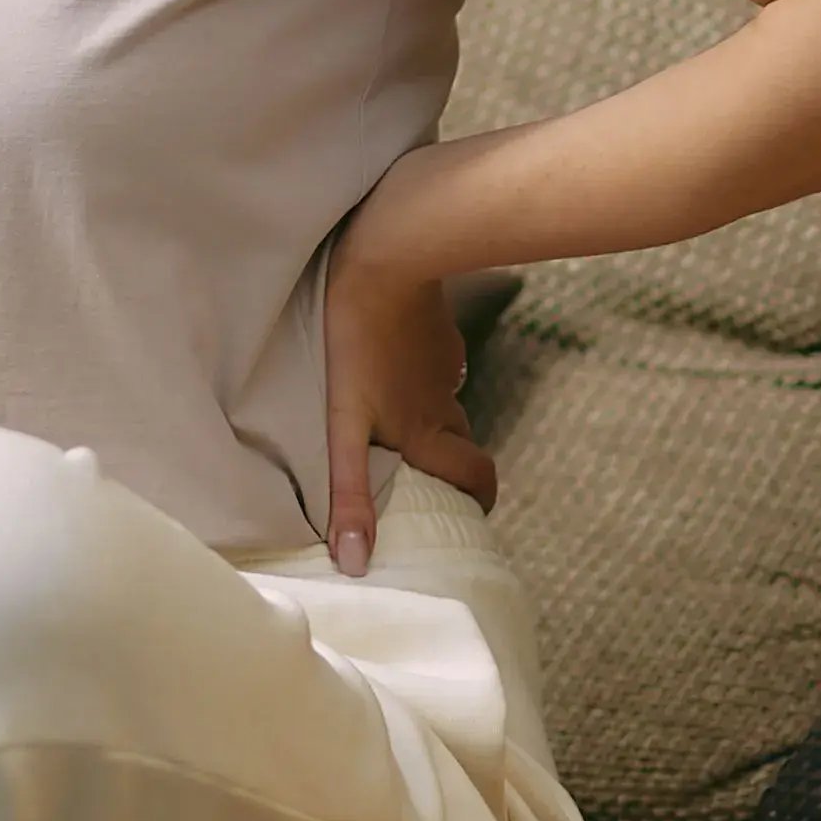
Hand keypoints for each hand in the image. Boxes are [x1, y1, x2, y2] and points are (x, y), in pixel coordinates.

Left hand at [321, 211, 498, 576]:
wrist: (387, 258)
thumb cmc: (357, 340)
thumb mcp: (342, 424)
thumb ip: (349, 492)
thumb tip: (355, 562)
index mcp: (424, 431)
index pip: (474, 477)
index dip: (479, 498)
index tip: (471, 512)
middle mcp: (442, 401)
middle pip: (460, 441)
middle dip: (451, 461)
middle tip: (426, 472)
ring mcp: (443, 362)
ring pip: (445, 400)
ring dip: (430, 416)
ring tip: (396, 420)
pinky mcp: (436, 328)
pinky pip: (435, 362)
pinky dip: (421, 374)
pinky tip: (392, 361)